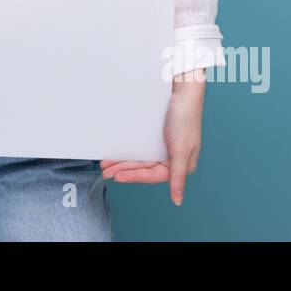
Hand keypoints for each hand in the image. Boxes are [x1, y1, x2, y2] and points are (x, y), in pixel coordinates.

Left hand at [100, 69, 205, 205]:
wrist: (183, 89)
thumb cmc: (185, 118)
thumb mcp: (181, 150)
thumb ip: (178, 177)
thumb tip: (178, 201)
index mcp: (182, 165)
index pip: (153, 175)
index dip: (134, 176)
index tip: (116, 177)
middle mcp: (173, 158)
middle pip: (145, 168)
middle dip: (124, 169)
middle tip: (105, 172)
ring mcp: (165, 146)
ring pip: (141, 158)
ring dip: (123, 161)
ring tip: (106, 164)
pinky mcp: (158, 136)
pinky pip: (141, 147)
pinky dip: (128, 150)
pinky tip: (117, 153)